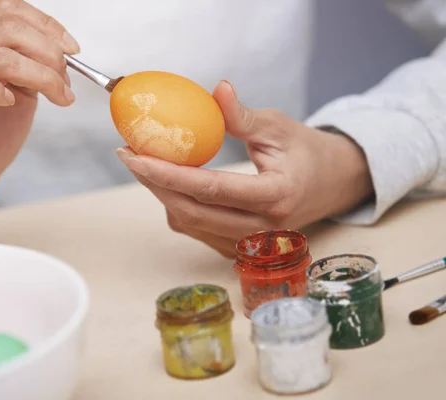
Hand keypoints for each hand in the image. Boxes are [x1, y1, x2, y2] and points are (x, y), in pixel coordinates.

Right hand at [0, 0, 79, 236]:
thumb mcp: (17, 93)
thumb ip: (32, 69)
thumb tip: (64, 56)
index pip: (6, 10)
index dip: (46, 24)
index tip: (72, 50)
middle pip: (8, 27)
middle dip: (50, 52)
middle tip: (66, 82)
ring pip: (1, 56)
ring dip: (42, 76)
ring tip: (58, 98)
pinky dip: (1, 92)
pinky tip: (13, 104)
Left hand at [117, 81, 372, 257]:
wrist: (332, 184)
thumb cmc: (306, 152)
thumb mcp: (280, 126)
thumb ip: (244, 116)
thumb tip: (216, 90)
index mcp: (275, 196)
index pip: (210, 189)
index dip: (167, 173)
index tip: (135, 156)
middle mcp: (262, 228)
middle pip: (192, 212)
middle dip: (153, 184)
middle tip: (128, 156)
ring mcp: (252, 243)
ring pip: (191, 225)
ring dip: (163, 195)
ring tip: (147, 165)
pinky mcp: (241, 248)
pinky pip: (198, 232)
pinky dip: (179, 207)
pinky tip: (171, 184)